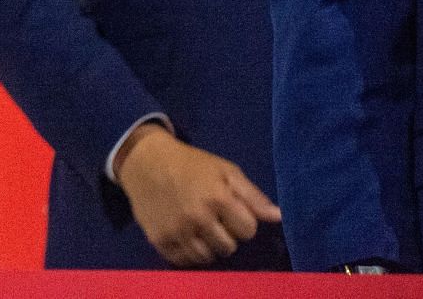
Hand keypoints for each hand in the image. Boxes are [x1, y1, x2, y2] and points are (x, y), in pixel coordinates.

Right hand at [114, 124, 280, 266]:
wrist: (144, 160)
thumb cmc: (191, 164)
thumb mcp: (225, 170)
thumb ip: (252, 195)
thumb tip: (278, 217)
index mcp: (217, 198)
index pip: (248, 231)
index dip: (243, 222)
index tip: (231, 212)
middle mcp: (197, 217)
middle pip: (228, 247)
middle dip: (225, 234)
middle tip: (213, 219)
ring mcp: (176, 230)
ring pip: (206, 257)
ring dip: (207, 245)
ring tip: (199, 228)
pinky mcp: (158, 239)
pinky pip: (183, 261)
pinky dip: (187, 252)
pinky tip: (185, 236)